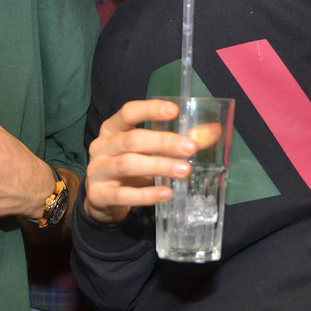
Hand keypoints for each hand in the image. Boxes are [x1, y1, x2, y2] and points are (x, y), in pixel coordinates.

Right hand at [83, 99, 196, 223]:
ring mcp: (97, 171)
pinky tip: (166, 193)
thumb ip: (177, 141)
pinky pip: (123, 195)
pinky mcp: (99, 195)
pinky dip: (146, 194)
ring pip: (127, 164)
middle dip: (163, 142)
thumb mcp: (148, 152)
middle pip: (132, 139)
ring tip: (184, 170)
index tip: (174, 111)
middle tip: (190, 148)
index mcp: (112, 129)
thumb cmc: (129, 169)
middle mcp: (101, 146)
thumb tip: (213, 132)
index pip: (128, 112)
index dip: (150, 110)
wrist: (101, 200)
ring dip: (158, 166)